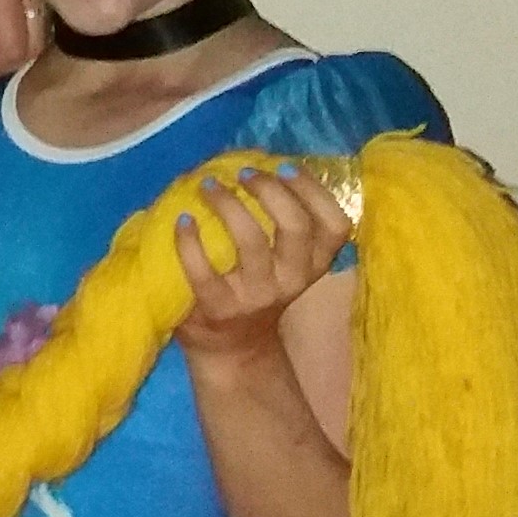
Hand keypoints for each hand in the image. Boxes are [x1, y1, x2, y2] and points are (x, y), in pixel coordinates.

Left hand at [171, 163, 350, 366]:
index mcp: (315, 265)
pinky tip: (182, 220)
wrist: (231, 349)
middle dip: (270, 191)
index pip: (335, 225)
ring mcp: (255, 296)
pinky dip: (190, 242)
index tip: (286, 166)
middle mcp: (292, 281)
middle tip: (243, 173)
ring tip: (209, 186)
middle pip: (295, 227)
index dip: (314, 191)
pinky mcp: (218, 309)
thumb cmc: (255, 291)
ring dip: (229, 206)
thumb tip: (262, 166)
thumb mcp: (284, 263)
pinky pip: (204, 271)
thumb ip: (283, 226)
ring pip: (252, 242)